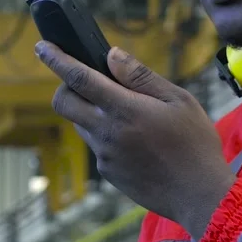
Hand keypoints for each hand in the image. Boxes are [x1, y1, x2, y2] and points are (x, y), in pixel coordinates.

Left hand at [35, 43, 235, 239]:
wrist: (199, 195)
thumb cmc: (195, 144)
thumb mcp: (179, 100)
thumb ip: (142, 77)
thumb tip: (112, 55)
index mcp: (125, 110)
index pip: (80, 78)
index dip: (57, 60)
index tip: (42, 47)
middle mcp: (107, 132)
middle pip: (64, 103)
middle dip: (66, 86)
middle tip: (89, 81)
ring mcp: (104, 155)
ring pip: (79, 123)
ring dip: (89, 111)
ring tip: (126, 113)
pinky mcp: (108, 172)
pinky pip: (96, 145)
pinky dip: (105, 134)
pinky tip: (137, 140)